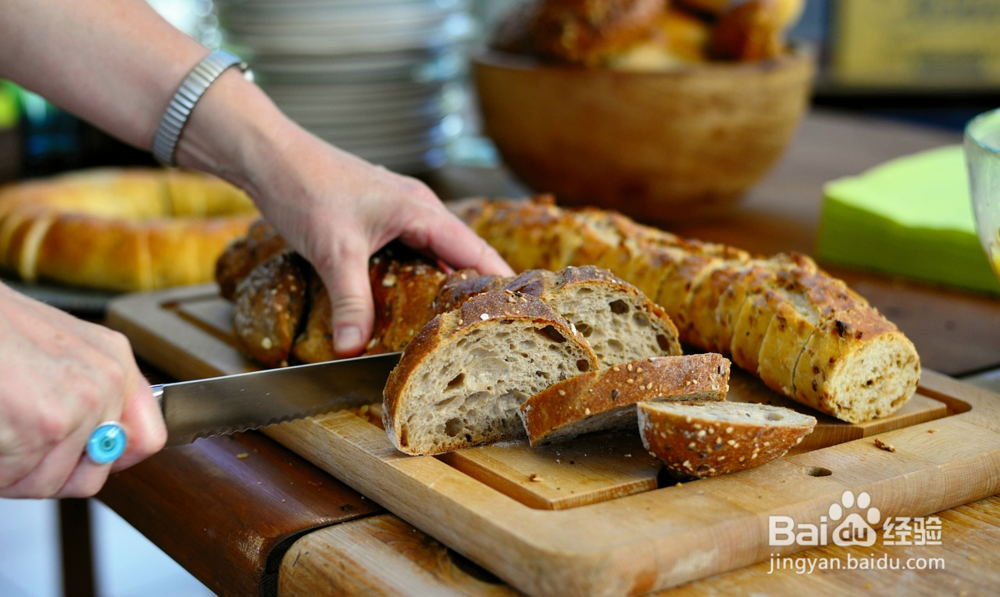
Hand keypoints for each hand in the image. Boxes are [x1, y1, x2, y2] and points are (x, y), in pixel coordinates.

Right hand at [0, 285, 165, 497]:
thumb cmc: (1, 332)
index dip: (111, 463)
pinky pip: (15, 478)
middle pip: (91, 475)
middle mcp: (107, 382)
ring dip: (15, 473)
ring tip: (3, 435)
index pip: (148, 439)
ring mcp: (80, 405)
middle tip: (18, 451)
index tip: (83, 465)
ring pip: (49, 483)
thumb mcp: (62, 351)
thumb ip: (91, 394)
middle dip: (48, 474)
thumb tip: (101, 449)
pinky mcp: (44, 424)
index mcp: (115, 363)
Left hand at [196, 121, 513, 356]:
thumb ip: (350, 302)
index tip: (522, 309)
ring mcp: (399, 208)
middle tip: (497, 323)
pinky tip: (420, 295)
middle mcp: (417, 206)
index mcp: (420, 209)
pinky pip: (417, 246)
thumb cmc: (304, 187)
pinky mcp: (380, 215)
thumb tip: (354, 348)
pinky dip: (426, 270)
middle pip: (463, 250)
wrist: (270, 157)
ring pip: (439, 248)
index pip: (475, 249)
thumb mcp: (333, 252)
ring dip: (452, 278)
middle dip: (480, 284)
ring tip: (466, 316)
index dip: (500, 280)